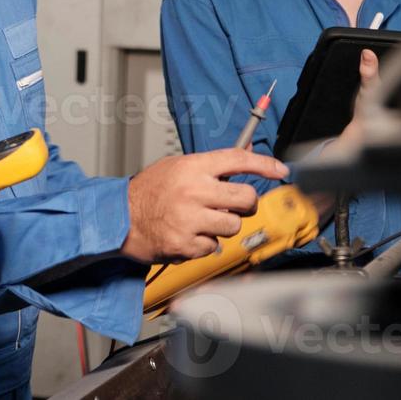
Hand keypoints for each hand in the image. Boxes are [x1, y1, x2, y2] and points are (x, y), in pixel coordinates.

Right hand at [120, 149, 288, 262]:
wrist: (119, 219)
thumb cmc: (148, 192)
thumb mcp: (177, 166)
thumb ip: (211, 164)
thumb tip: (245, 154)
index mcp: (192, 167)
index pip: (237, 160)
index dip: (264, 164)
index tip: (280, 170)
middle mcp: (193, 191)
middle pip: (246, 198)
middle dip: (245, 204)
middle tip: (235, 204)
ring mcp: (190, 219)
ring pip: (234, 225)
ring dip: (224, 225)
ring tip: (204, 220)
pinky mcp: (187, 244)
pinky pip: (215, 246)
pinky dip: (206, 244)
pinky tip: (190, 234)